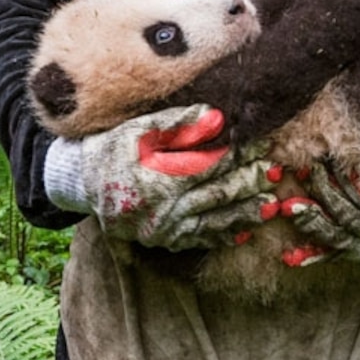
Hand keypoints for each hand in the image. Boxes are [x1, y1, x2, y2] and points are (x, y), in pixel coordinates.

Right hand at [45, 106, 272, 249]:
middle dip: (250, 182)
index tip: (263, 145)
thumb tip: (217, 118)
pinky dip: (223, 234)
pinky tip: (245, 230)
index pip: (212, 165)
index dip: (240, 155)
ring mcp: (165, 230)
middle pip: (218, 194)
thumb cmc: (113, 150)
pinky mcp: (164, 241)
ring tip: (272, 204)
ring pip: (215, 221)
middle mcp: (164, 210)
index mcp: (160, 180)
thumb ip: (178, 124)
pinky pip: (200, 239)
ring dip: (245, 213)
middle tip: (276, 173)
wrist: (83, 184)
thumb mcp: (140, 130)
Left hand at [287, 141, 359, 266]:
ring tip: (291, 207)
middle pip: (349, 216)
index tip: (332, 159)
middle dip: (326, 194)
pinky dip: (315, 255)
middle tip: (307, 171)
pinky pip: (336, 256)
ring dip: (313, 223)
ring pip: (337, 238)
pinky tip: (291, 256)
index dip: (349, 180)